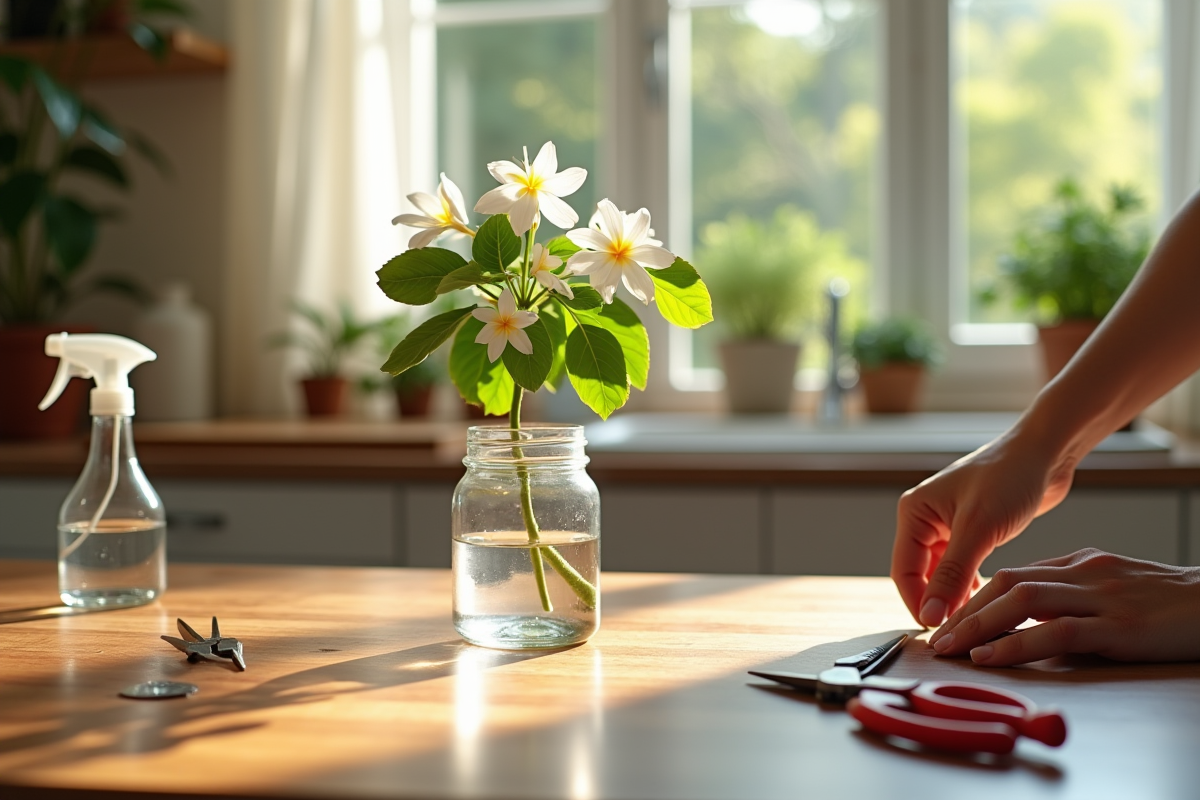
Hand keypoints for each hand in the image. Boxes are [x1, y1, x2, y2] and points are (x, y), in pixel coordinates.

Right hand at [891, 424, 1076, 627]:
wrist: (1046, 453)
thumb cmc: (1009, 478)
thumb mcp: (977, 530)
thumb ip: (951, 575)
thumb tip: (930, 616)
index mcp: (914, 512)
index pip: (904, 571)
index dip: (918, 604)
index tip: (939, 633)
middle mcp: (925, 519)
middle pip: (920, 575)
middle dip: (937, 603)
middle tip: (959, 633)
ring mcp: (948, 524)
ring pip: (942, 573)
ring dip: (955, 596)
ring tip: (974, 620)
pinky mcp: (972, 530)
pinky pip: (962, 567)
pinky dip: (971, 584)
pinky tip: (986, 600)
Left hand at [929, 549, 1199, 664]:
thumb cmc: (1174, 604)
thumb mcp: (1118, 589)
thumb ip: (1076, 595)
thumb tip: (1033, 614)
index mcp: (1084, 562)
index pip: (1016, 573)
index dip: (977, 595)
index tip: (950, 617)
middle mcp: (1086, 572)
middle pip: (1009, 582)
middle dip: (965, 608)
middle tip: (936, 635)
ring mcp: (1102, 597)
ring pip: (1023, 601)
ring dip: (978, 623)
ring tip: (948, 646)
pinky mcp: (1120, 627)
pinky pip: (1056, 632)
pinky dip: (1016, 643)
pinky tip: (990, 655)